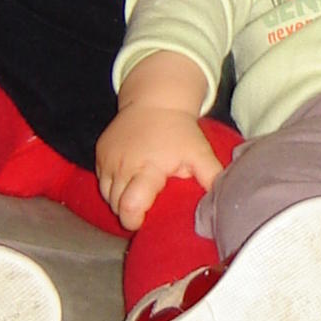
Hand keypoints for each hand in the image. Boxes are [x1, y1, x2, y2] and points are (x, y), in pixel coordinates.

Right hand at [97, 103, 223, 231]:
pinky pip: (101, 180)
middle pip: (116, 205)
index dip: (134, 220)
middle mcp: (123, 165)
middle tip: (146, 208)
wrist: (155, 101)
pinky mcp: (100, 153)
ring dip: (119, 200)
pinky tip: (129, 181)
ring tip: (138, 195)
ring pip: (106, 195)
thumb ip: (211, 177)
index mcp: (147, 168)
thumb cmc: (179, 131)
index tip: (145, 220)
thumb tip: (221, 203)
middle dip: (129, 212)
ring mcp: (108, 159)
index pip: (129, 206)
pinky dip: (112, 186)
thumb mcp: (200, 152)